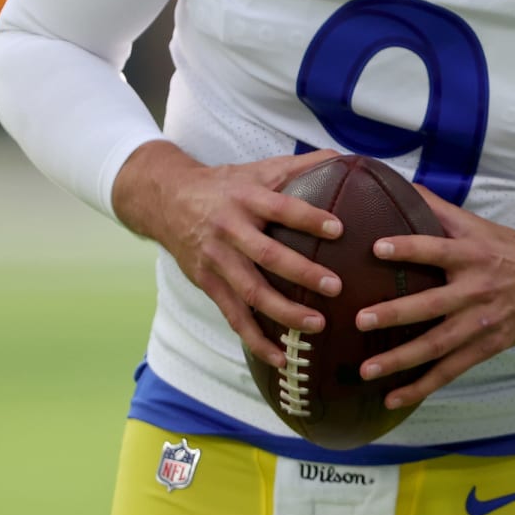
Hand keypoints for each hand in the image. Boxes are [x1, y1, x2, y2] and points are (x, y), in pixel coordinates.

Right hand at [112, 142, 344, 367]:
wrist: (166, 199)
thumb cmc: (226, 184)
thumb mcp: (258, 168)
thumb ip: (302, 165)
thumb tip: (347, 156)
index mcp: (247, 198)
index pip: (281, 208)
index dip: (308, 218)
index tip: (339, 229)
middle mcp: (230, 229)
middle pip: (267, 255)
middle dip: (302, 273)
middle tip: (335, 287)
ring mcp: (216, 260)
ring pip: (251, 292)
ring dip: (284, 312)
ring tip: (318, 326)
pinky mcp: (207, 284)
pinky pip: (234, 316)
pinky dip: (256, 339)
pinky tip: (280, 358)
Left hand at [355, 188, 514, 409]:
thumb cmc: (510, 250)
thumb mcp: (480, 226)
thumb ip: (439, 210)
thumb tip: (401, 185)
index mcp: (473, 255)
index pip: (437, 250)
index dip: (409, 248)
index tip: (377, 248)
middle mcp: (475, 290)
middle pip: (431, 305)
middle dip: (396, 314)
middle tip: (360, 320)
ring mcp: (480, 323)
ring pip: (437, 345)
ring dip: (401, 359)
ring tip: (366, 370)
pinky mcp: (485, 347)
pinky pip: (450, 370)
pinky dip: (422, 386)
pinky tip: (393, 397)